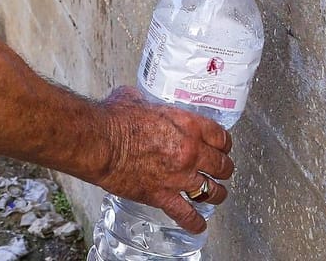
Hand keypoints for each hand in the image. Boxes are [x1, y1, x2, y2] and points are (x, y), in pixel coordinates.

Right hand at [94, 87, 234, 232]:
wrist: (101, 142)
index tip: (222, 148)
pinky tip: (198, 225)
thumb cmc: (114, 119)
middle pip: (221, 165)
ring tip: (215, 196)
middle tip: (221, 171)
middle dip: (223, 169)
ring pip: (211, 191)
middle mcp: (190, 152)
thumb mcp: (137, 100)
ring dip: (215, 194)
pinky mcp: (162, 196)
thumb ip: (147, 104)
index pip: (221, 138)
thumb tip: (139, 102)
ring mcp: (179, 177)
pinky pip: (186, 215)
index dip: (224, 145)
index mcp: (188, 125)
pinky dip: (194, 223)